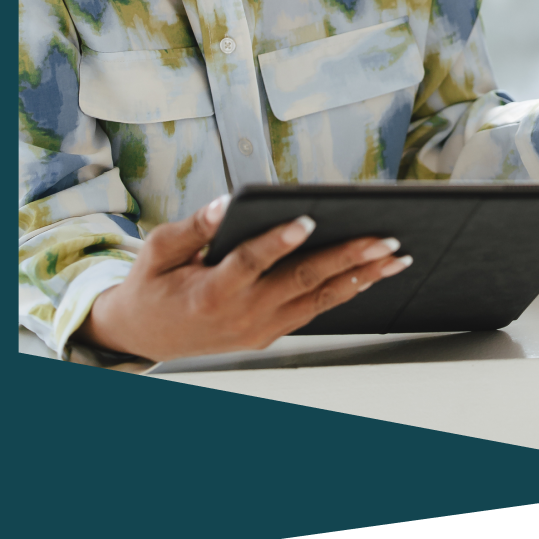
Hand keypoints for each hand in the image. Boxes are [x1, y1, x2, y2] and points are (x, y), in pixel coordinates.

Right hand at [76, 195, 413, 360]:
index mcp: (212, 291)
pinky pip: (314, 310)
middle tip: (384, 238)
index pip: (251, 262)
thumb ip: (195, 226)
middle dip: (348, 257)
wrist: (144, 336)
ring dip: (361, 276)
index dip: (279, 241)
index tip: (307, 219)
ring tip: (395, 256)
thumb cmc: (153, 286)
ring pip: (319, 299)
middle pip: (302, 281)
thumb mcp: (158, 249)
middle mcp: (242, 314)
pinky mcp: (270, 334)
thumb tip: (227, 202)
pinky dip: (346, 290)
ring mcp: (260, 329)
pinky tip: (372, 273)